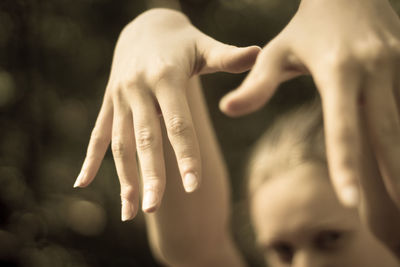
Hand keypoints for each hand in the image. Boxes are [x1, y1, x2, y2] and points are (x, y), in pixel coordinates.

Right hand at [74, 8, 259, 220]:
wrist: (144, 26)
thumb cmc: (182, 41)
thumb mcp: (204, 45)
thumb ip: (229, 56)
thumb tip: (259, 52)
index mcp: (166, 77)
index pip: (178, 123)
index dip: (186, 155)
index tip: (194, 186)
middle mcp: (138, 89)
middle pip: (146, 139)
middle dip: (150, 176)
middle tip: (153, 210)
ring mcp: (120, 97)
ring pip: (120, 143)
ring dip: (123, 178)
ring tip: (129, 212)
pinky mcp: (109, 102)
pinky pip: (98, 134)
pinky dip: (89, 159)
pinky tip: (82, 183)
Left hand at [220, 0, 399, 208]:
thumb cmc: (305, 27)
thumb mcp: (277, 53)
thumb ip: (256, 84)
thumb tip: (227, 109)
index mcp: (337, 70)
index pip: (342, 126)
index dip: (345, 164)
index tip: (347, 201)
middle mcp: (372, 68)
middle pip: (386, 131)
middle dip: (393, 173)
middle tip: (398, 213)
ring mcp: (396, 63)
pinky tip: (399, 156)